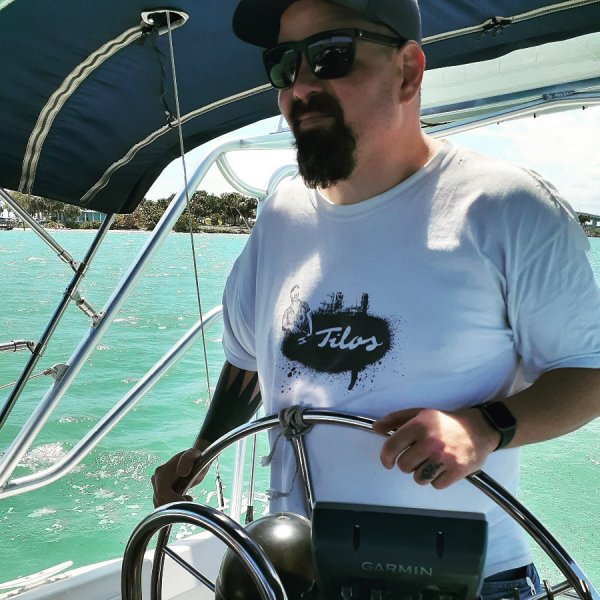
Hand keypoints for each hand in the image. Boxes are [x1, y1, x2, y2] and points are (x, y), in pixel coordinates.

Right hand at [151, 440, 211, 507]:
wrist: (193, 461)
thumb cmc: (194, 458)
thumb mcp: (194, 455)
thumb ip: (188, 460)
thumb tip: (181, 472)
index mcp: (162, 472)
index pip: (162, 491)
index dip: (172, 499)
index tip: (186, 500)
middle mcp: (156, 480)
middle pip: (160, 500)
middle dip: (175, 504)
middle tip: (190, 498)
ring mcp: (156, 487)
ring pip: (160, 505)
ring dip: (174, 507)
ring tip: (188, 498)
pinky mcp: (160, 493)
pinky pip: (162, 506)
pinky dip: (171, 508)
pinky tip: (183, 502)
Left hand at [372, 407, 499, 488]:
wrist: (477, 429)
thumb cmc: (446, 422)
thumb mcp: (419, 414)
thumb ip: (396, 419)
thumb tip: (376, 427)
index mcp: (419, 425)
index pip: (392, 446)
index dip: (386, 456)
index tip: (388, 461)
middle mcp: (431, 441)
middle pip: (404, 466)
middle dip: (408, 463)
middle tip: (418, 456)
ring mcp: (444, 457)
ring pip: (419, 478)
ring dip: (422, 473)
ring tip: (431, 461)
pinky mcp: (457, 470)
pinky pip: (436, 485)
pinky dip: (437, 479)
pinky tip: (443, 467)